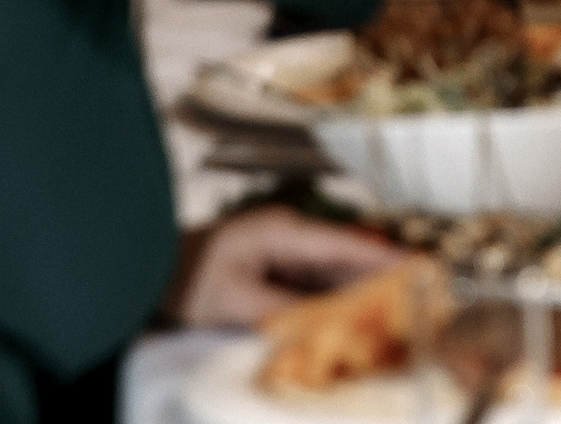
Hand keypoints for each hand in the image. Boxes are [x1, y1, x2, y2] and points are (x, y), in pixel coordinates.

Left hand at [166, 207, 397, 329]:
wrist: (141, 273)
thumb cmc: (183, 280)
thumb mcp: (231, 301)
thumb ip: (281, 313)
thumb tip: (324, 328)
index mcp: (283, 233)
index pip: (343, 246)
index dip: (383, 259)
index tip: (419, 268)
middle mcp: (289, 237)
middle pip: (344, 258)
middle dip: (379, 276)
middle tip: (419, 294)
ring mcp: (281, 252)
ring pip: (331, 272)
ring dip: (358, 290)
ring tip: (395, 309)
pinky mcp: (272, 270)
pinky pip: (313, 284)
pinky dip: (333, 300)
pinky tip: (351, 317)